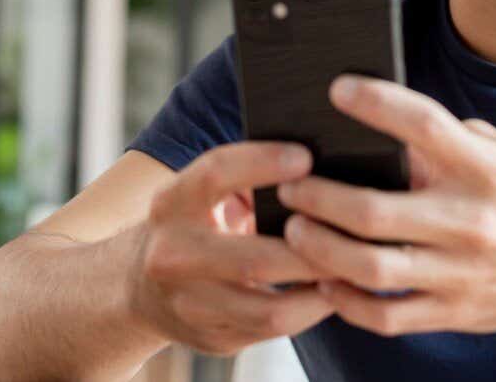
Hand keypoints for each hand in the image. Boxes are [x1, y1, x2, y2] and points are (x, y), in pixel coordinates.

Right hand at [128, 141, 336, 354]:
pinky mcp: (212, 339)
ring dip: (321, 289)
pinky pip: (273, 330)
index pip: (214, 175)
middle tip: (357, 229)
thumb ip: (246, 174)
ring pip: (270, 309)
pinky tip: (334, 290)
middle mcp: (172, 256)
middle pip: (254, 258)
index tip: (307, 156)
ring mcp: (190, 305)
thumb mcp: (203, 192)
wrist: (138, 288)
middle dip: (314, 247)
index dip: (261, 163)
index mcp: (171, 203)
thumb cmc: (195, 222)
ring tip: (354, 266)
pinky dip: (311, 311)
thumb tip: (318, 156)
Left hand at [274, 75, 495, 336]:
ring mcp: (462, 273)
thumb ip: (449, 142)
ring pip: (371, 267)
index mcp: (487, 170)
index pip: (422, 126)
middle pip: (374, 211)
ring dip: (320, 248)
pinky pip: (386, 314)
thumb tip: (383, 128)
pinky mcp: (456, 313)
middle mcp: (472, 222)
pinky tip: (327, 280)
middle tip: (291, 182)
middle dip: (319, 195)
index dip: (375, 103)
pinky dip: (347, 301)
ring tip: (295, 229)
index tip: (338, 90)